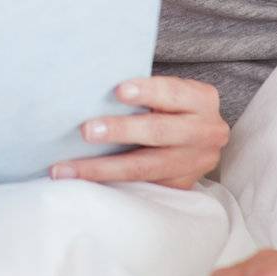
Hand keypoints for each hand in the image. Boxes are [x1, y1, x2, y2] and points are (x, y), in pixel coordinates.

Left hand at [50, 75, 228, 188]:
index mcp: (201, 100)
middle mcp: (206, 132)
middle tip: (86, 130)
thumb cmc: (170, 104)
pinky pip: (143, 185)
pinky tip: (83, 181)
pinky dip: (110, 183)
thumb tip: (92, 89)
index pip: (172, 93)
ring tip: (70, 167)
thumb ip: (144, 92)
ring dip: (104, 167)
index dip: (146, 91)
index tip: (118, 90)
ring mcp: (196, 163)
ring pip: (146, 167)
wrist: (200, 135)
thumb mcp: (169, 91)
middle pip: (159, 132)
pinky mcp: (181, 186)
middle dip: (121, 131)